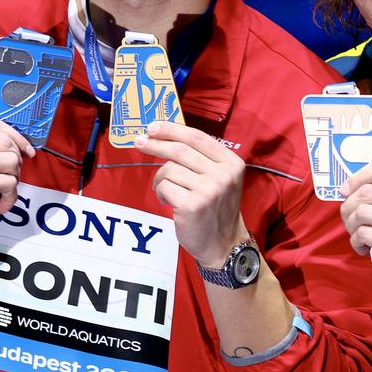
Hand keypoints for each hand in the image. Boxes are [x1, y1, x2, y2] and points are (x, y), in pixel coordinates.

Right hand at [0, 119, 33, 248]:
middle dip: (16, 160)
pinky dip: (11, 196)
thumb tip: (16, 142)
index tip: (25, 149)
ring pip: (11, 160)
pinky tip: (0, 204)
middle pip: (5, 141)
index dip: (15, 136)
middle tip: (9, 176)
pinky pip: (10, 182)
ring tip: (2, 190)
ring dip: (14, 178)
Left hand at [136, 121, 247, 266]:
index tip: (153, 127)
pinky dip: (161, 193)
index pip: (197, 137)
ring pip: (169, 169)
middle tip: (139, 142)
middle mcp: (223, 174)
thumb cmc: (215, 210)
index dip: (172, 129)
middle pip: (180, 150)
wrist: (224, 245)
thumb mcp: (220, 179)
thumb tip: (166, 136)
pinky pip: (164, 187)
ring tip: (167, 192)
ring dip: (160, 180)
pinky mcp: (193, 205)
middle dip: (156, 144)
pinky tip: (170, 202)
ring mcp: (209, 190)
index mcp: (231, 163)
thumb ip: (201, 159)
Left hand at [339, 158, 371, 293]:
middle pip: (366, 192)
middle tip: (349, 220)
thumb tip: (346, 188)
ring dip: (351, 226)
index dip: (359, 176)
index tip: (346, 190)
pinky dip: (356, 242)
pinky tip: (364, 247)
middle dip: (348, 207)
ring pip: (361, 213)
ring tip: (358, 234)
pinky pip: (362, 234)